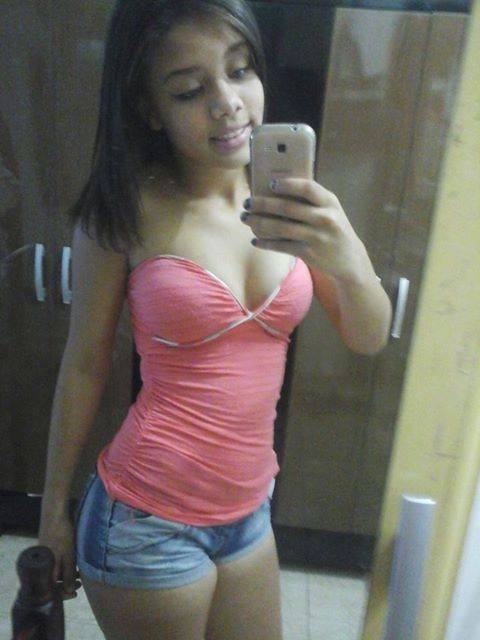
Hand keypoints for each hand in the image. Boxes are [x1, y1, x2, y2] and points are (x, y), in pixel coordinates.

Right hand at [38, 516, 81, 599]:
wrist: (54, 514)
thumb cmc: (62, 535)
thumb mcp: (68, 556)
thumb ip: (68, 574)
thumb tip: (69, 592)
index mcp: (44, 569)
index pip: (51, 590)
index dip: (63, 594)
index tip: (74, 594)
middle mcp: (42, 565)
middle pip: (53, 582)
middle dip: (66, 585)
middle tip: (79, 584)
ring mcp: (44, 557)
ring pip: (55, 572)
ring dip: (66, 575)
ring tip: (79, 575)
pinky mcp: (48, 550)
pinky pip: (55, 564)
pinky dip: (64, 566)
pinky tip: (73, 564)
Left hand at [241, 178, 366, 281]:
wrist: (350, 260)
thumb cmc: (335, 230)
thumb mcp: (332, 211)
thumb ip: (312, 201)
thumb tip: (277, 190)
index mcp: (330, 202)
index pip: (307, 188)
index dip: (287, 184)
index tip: (270, 183)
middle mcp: (324, 218)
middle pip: (287, 207)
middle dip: (262, 204)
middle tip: (247, 202)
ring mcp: (316, 237)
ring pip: (280, 228)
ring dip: (258, 222)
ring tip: (245, 218)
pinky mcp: (308, 253)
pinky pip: (281, 246)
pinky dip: (266, 243)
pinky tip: (255, 241)